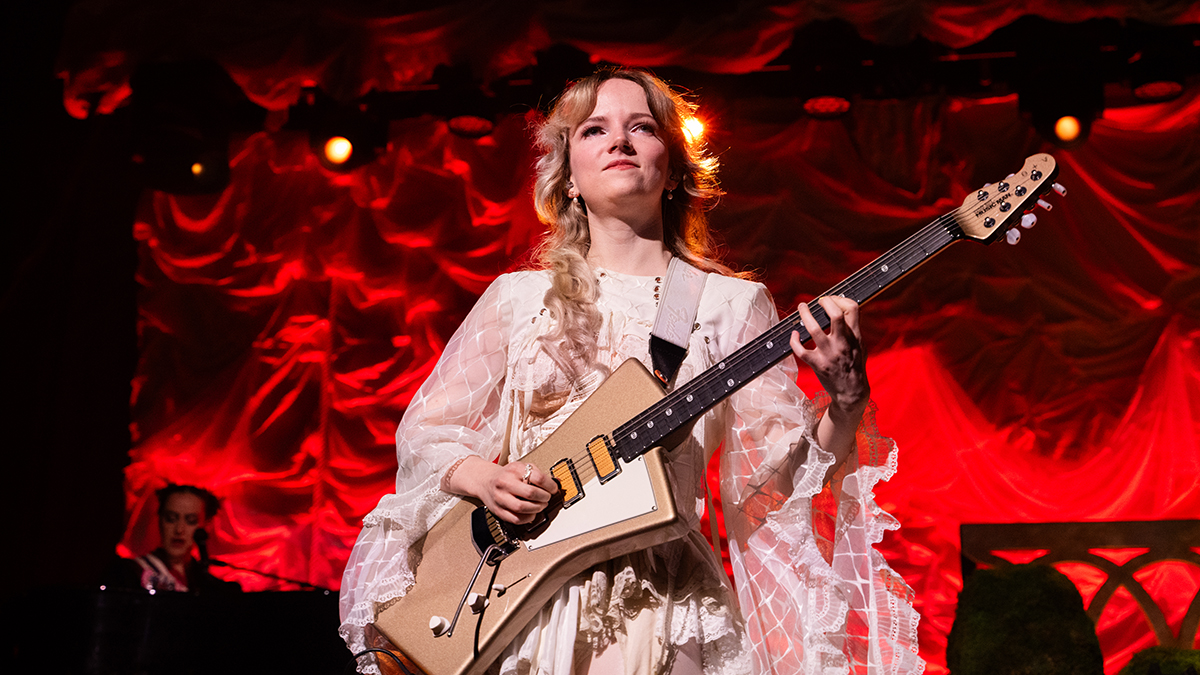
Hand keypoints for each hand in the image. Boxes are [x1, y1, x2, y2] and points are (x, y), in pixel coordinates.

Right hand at [451, 458, 557, 524]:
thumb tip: (557, 483)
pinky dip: (528, 518)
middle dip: (544, 498)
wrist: (485, 481)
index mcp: (514, 470)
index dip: (550, 485)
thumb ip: (538, 474)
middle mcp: (505, 483)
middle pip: (531, 493)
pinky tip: (531, 513)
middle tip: (547, 498)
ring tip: (540, 505)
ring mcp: (500, 497)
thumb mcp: (520, 468)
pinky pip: (516, 519)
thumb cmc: (506, 475)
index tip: (553, 489)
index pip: (538, 478)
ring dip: (537, 508)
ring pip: (523, 508)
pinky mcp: (498, 510)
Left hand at [790, 296, 869, 413]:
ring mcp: (829, 354)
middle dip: (825, 302)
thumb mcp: (860, 345)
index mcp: (855, 336)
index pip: (852, 308)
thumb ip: (853, 329)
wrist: (852, 392)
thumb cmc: (855, 366)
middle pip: (835, 315)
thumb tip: (842, 309)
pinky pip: (801, 350)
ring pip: (814, 329)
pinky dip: (794, 340)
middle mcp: (843, 343)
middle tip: (817, 301)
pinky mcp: (818, 365)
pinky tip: (794, 334)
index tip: (831, 299)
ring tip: (802, 307)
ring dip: (805, 315)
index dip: (840, 299)